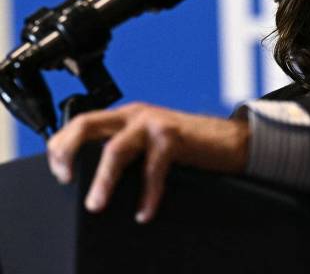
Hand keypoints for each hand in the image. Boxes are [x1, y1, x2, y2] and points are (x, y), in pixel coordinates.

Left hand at [46, 102, 249, 222]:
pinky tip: (145, 211)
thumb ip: (127, 151)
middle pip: (87, 124)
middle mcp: (136, 115)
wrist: (231, 141)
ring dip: (102, 180)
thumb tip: (95, 181)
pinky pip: (152, 169)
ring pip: (115, 149)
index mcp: (126, 116)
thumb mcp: (150, 144)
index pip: (80, 122)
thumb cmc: (190, 146)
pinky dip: (147, 194)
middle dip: (67, 151)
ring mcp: (156, 124)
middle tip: (66, 178)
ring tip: (97, 204)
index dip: (62, 146)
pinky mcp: (175, 137)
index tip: (60, 172)